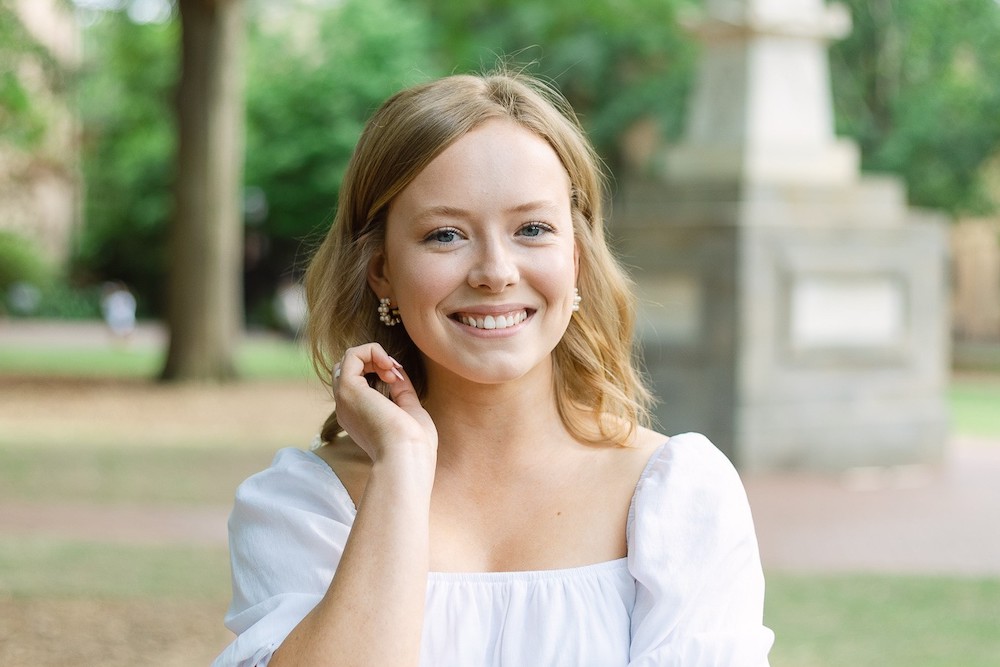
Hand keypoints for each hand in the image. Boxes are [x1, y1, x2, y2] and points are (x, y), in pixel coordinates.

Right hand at [332, 343, 436, 468]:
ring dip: (374, 354)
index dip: (378, 371)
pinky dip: (373, 351)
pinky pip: (352, 354)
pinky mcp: (348, 389)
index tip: (399, 378)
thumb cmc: (414, 444)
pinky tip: (389, 366)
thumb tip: (397, 372)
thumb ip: (401, 392)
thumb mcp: (409, 411)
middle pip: (348, 368)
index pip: (357, 382)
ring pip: (348, 359)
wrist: (407, 457)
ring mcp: (345, 398)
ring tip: (392, 370)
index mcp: (358, 417)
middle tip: (395, 373)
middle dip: (374, 360)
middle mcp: (347, 408)